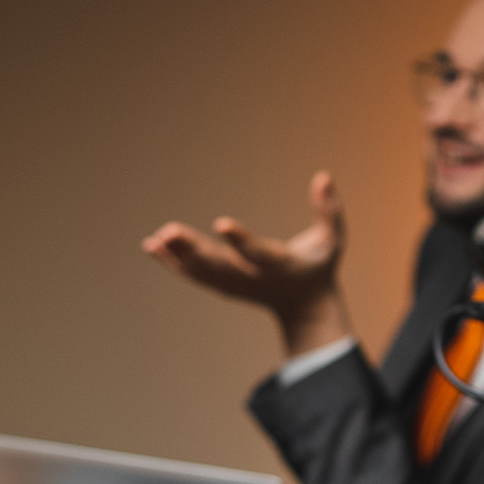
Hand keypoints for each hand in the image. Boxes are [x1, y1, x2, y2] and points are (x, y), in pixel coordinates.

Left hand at [142, 170, 352, 355]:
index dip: (241, 240)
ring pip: (203, 272)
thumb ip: (329, 210)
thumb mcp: (332, 241)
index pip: (259, 254)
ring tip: (158, 237)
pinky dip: (172, 263)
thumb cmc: (319, 266)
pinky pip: (194, 275)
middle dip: (195, 250)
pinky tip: (151, 246)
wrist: (305, 308)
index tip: (221, 224)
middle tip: (169, 231)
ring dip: (178, 255)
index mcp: (281, 266)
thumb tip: (323, 176)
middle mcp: (254, 278)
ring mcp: (237, 285)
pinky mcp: (223, 286)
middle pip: (221, 266)